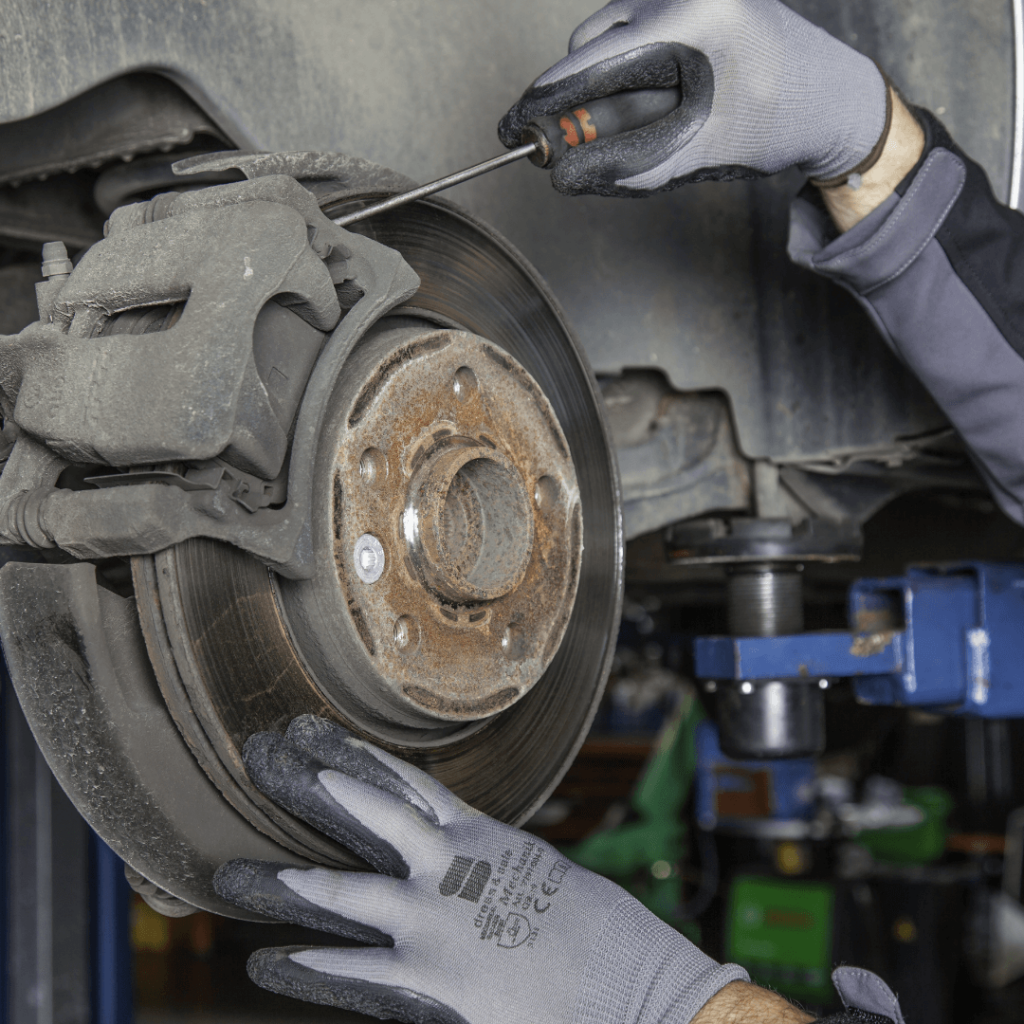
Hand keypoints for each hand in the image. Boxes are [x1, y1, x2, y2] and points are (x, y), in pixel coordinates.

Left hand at [215, 715, 747, 1023]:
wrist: (644, 992)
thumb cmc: (607, 938)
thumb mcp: (545, 882)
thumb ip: (492, 869)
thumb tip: (462, 862)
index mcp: (483, 837)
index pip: (402, 783)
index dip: (349, 755)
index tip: (308, 730)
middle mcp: (453, 869)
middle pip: (364, 815)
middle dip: (307, 785)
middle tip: (259, 756)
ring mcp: (439, 925)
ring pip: (344, 892)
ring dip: (284, 881)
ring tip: (229, 875)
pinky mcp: (436, 985)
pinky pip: (356, 976)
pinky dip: (308, 969)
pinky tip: (264, 963)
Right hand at [498, 0, 888, 196]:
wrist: (832, 99)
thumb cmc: (781, 121)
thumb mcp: (702, 151)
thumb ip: (630, 167)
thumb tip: (569, 177)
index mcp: (694, 16)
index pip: (597, 56)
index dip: (549, 95)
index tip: (517, 123)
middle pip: (596, 39)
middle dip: (579, 92)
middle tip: (570, 138)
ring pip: (612, 32)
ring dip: (606, 80)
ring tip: (631, 121)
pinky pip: (636, 29)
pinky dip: (629, 67)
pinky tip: (653, 97)